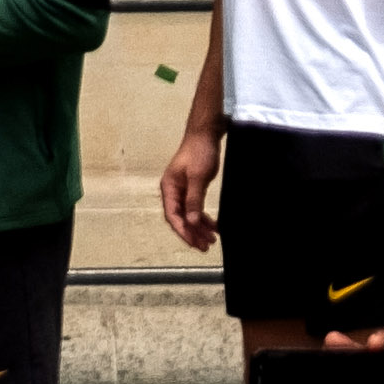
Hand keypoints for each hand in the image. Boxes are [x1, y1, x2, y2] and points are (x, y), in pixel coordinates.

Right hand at [162, 124, 223, 250]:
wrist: (204, 136)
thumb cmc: (199, 153)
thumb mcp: (198, 177)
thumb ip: (194, 200)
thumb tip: (191, 221)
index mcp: (169, 188)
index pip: (172, 215)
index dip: (183, 231)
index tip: (195, 243)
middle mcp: (173, 191)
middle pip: (180, 218)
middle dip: (192, 233)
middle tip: (206, 247)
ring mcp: (182, 190)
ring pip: (188, 215)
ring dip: (199, 228)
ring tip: (212, 240)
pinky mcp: (192, 189)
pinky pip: (195, 208)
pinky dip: (204, 218)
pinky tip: (214, 226)